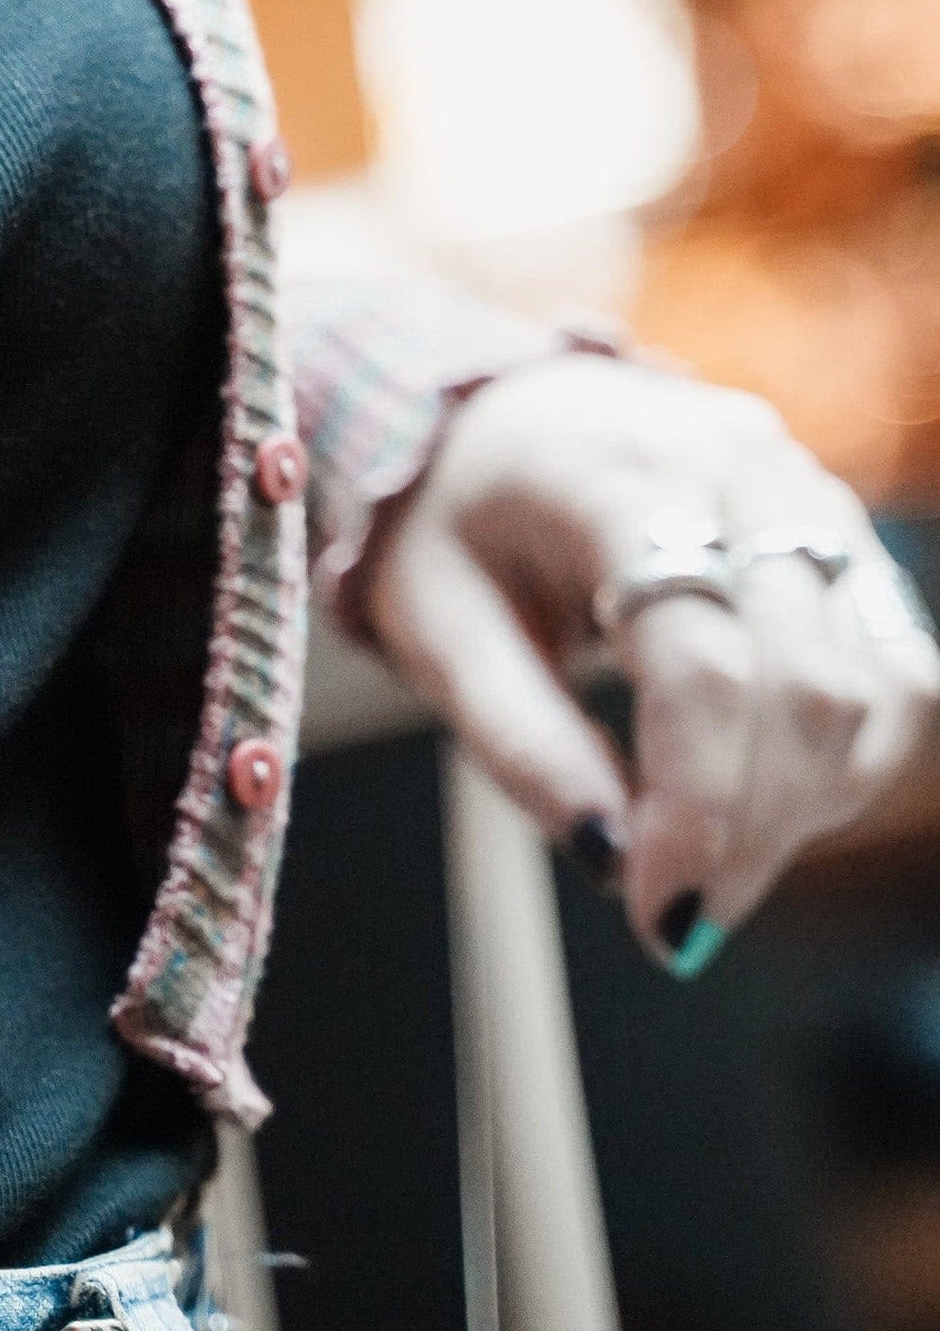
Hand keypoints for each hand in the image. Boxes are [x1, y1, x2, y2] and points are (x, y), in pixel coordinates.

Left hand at [363, 353, 939, 971]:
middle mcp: (741, 467)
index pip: (703, 663)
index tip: (658, 912)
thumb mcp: (436, 628)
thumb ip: (521, 743)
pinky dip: (843, 760)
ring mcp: (809, 490)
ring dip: (805, 804)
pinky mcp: (843, 531)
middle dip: (753, 829)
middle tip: (677, 915)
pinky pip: (895, 666)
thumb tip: (610, 860)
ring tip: (704, 853)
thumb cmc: (454, 523)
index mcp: (618, 477)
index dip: (696, 806)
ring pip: (875, 684)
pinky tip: (756, 797)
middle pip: (806, 684)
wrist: (501, 416)